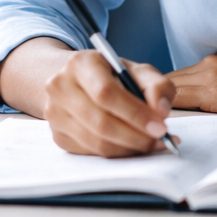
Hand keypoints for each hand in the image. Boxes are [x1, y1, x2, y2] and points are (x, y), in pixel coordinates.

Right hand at [43, 49, 175, 157]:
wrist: (78, 82)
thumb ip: (157, 86)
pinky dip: (116, 153)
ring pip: (96, 142)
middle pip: (100, 122)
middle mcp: (61, 87)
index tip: (160, 127)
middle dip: (136, 136)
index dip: (135, 113)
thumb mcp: (137, 71)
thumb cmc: (112, 76)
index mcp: (81, 63)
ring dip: (129, 148)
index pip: (106, 93)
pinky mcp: (58, 136)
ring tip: (151, 144)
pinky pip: (91, 152)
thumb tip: (161, 111)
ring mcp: (55, 113)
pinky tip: (132, 146)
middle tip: (160, 140)